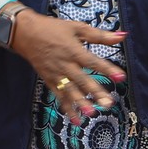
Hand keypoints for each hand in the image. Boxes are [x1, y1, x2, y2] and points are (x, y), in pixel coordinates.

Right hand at [9, 8, 124, 118]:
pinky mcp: (50, 81)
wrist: (25, 34)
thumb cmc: (52, 28)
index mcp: (74, 50)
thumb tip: (122, 36)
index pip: (93, 61)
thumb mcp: (76, 28)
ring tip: (92, 113)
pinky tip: (77, 120)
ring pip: (70, 91)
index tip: (121, 77)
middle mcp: (66, 64)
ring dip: (81, 103)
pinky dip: (67, 108)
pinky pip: (60, 96)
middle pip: (82, 80)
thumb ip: (99, 35)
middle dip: (95, 92)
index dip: (107, 69)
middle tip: (108, 103)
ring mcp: (57, 74)